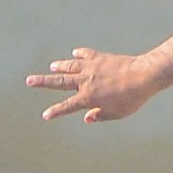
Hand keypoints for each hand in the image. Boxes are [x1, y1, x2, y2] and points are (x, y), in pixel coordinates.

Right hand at [26, 47, 158, 122]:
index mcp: (88, 98)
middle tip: (29, 80)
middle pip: (59, 82)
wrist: (143, 76)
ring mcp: (91, 68)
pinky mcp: (100, 58)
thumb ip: (100, 116)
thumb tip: (87, 118)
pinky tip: (75, 53)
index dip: (55, 111)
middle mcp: (85, 82)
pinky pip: (86, 54)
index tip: (45, 115)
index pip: (67, 106)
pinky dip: (80, 54)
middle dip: (43, 82)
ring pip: (70, 66)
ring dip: (59, 66)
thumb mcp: (117, 113)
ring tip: (51, 66)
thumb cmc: (132, 98)